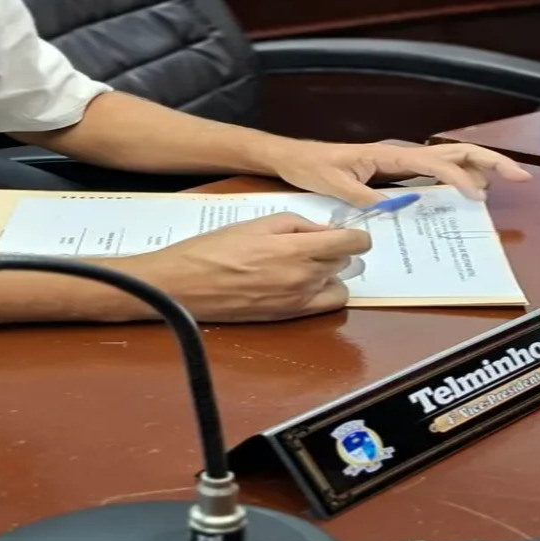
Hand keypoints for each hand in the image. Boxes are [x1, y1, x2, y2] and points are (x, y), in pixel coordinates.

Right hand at [111, 214, 365, 321]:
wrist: (183, 286)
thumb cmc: (214, 249)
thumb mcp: (257, 223)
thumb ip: (297, 225)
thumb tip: (324, 231)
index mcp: (296, 251)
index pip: (351, 244)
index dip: (356, 235)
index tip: (350, 232)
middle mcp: (303, 280)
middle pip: (345, 263)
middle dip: (336, 250)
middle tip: (315, 242)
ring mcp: (297, 302)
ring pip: (338, 285)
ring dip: (330, 273)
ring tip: (306, 264)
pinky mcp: (287, 318)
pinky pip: (323, 306)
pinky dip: (321, 292)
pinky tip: (301, 282)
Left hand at [261, 140, 531, 204]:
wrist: (294, 157)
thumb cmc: (312, 167)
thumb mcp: (333, 184)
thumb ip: (363, 196)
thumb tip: (392, 208)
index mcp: (388, 155)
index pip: (435, 163)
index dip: (460, 178)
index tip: (477, 196)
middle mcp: (400, 154)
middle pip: (455, 152)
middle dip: (489, 161)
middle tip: (520, 176)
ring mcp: (400, 161)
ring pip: (449, 159)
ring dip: (479, 167)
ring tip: (506, 180)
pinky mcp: (395, 171)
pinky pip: (434, 172)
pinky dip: (458, 177)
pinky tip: (469, 190)